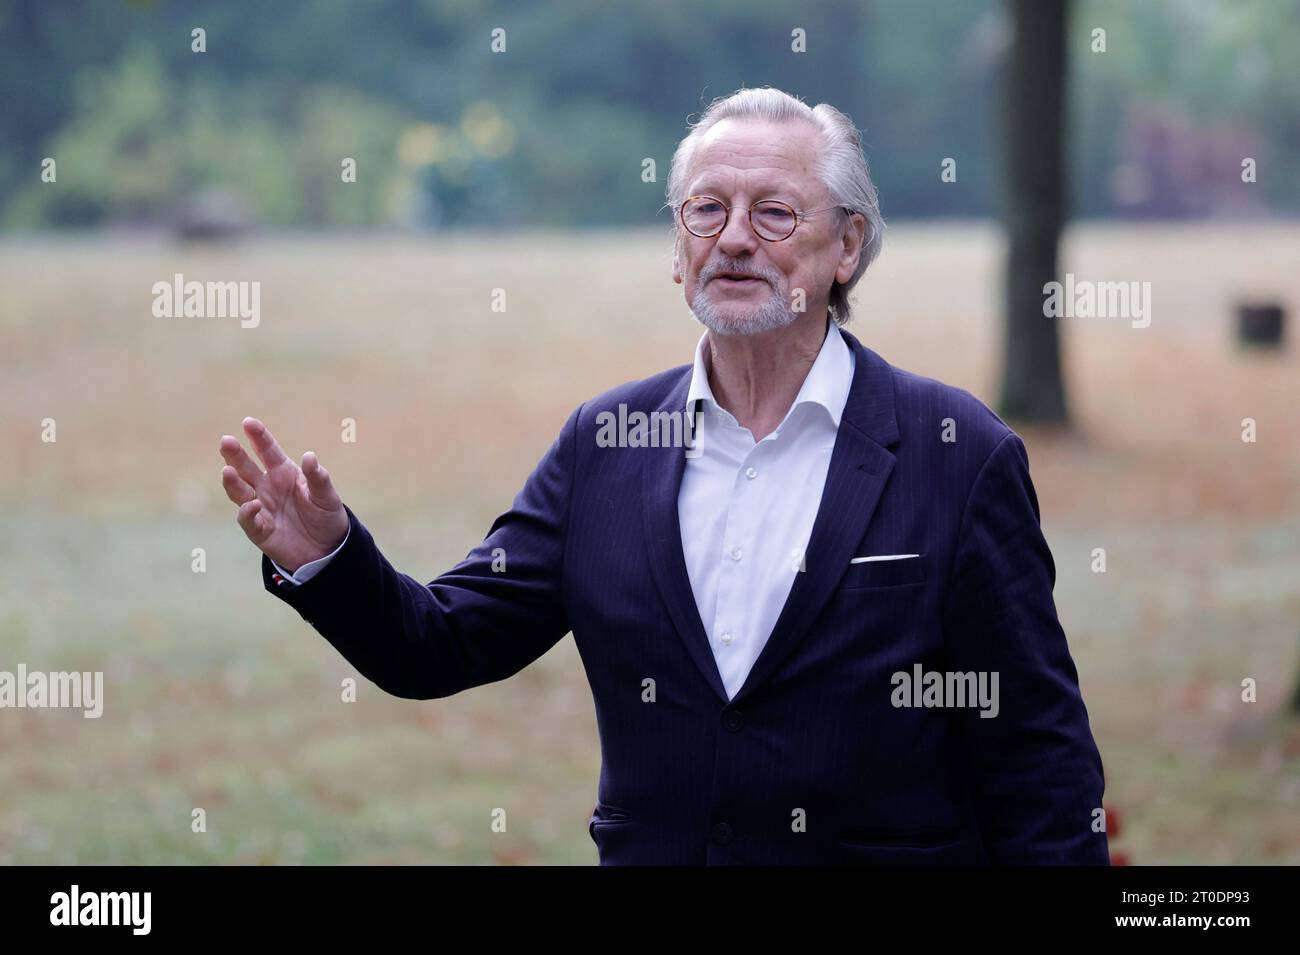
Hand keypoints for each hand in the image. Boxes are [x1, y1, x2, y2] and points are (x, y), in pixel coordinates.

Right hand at [219, 417, 348, 573]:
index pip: (268, 451)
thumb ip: (318, 478)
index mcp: (283, 473)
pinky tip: (253, 505)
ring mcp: (260, 507)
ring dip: (232, 481)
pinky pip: (248, 519)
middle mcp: (267, 487)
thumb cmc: (326, 516)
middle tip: (226, 441)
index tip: (249, 422)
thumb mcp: (327, 496)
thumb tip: (310, 456)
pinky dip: (248, 512)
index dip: (258, 437)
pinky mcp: (258, 529)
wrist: (327, 549)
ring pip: (240, 491)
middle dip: (235, 455)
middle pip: (246, 467)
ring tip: (227, 471)